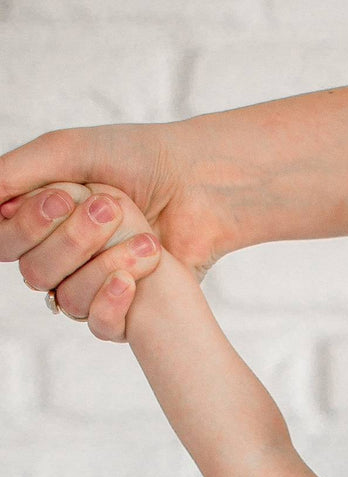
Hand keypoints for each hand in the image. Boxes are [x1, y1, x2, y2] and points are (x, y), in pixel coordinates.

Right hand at [0, 123, 226, 337]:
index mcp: (39, 220)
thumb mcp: (69, 151)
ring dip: (100, 265)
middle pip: (34, 270)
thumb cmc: (135, 159)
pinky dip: (112, 302)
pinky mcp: (126, 309)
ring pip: (65, 298)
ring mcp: (93, 285)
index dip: (29, 226)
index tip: (64, 199)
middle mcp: (61, 256)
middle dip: (72, 241)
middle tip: (109, 208)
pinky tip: (132, 279)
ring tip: (143, 235)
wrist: (198, 187)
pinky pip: (99, 324)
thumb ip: (17, 172)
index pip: (7, 241)